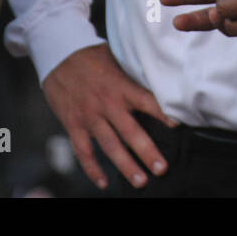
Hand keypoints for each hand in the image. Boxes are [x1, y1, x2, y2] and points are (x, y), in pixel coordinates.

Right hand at [41, 43, 177, 189]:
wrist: (58, 52)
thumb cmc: (91, 56)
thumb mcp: (115, 60)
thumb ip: (132, 78)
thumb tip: (156, 86)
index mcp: (120, 86)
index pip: (147, 102)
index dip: (163, 114)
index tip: (178, 127)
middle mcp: (106, 104)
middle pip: (130, 132)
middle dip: (147, 152)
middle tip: (161, 168)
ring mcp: (89, 116)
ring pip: (109, 146)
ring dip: (125, 166)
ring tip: (140, 181)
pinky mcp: (73, 124)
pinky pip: (83, 151)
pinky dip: (92, 169)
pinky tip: (103, 182)